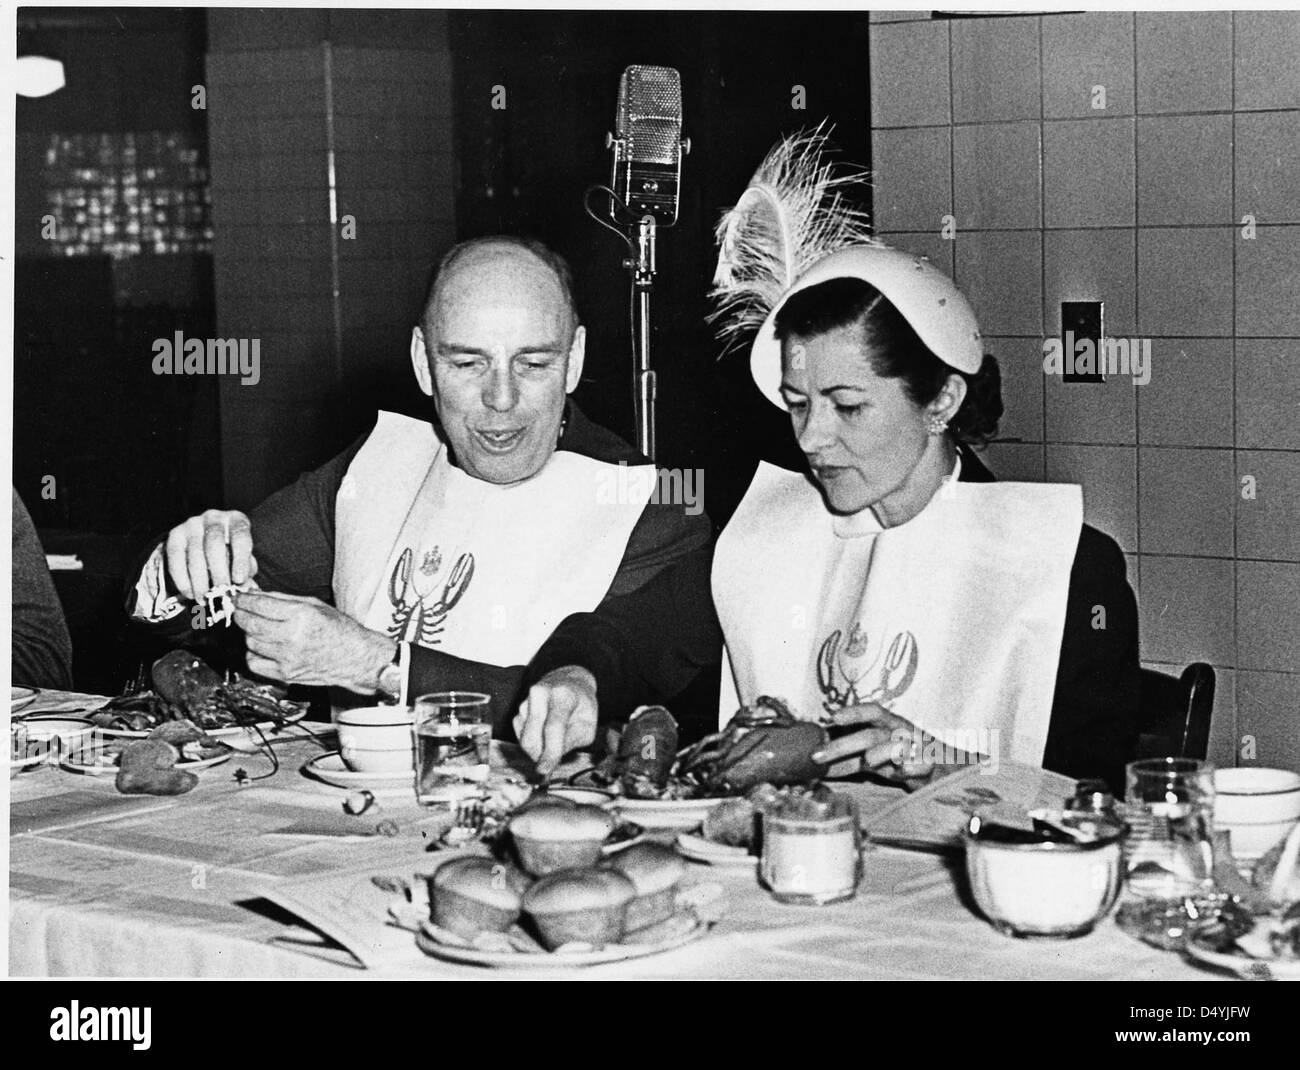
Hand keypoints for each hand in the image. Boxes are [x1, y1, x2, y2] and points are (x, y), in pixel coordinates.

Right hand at [165, 509, 257, 600]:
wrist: (201, 546)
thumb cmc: (230, 555)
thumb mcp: (241, 560)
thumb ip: (245, 572)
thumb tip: (246, 589)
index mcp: (236, 520)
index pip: (241, 535)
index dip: (240, 558)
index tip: (238, 580)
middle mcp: (214, 517)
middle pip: (215, 544)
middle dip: (218, 572)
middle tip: (221, 593)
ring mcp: (192, 524)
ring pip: (194, 554)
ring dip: (199, 581)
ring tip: (205, 599)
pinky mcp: (174, 535)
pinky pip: (176, 559)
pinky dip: (183, 580)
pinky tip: (189, 593)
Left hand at [234, 590, 393, 693]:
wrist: (356, 658)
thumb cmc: (340, 630)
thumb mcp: (315, 605)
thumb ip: (283, 599)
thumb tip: (256, 595)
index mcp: (301, 616)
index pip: (259, 605)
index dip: (243, 599)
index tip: (238, 598)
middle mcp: (292, 637)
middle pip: (249, 624)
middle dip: (240, 614)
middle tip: (240, 610)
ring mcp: (287, 658)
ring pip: (250, 642)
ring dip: (249, 633)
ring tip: (258, 628)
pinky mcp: (285, 674)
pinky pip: (254, 662)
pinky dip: (253, 653)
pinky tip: (263, 647)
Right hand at [513, 665, 597, 776]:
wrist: (568, 684)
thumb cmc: (581, 706)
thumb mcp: (587, 725)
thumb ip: (571, 741)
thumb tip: (551, 760)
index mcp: (562, 695)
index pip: (553, 727)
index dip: (549, 752)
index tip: (545, 770)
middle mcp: (539, 694)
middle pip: (532, 737)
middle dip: (539, 757)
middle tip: (551, 764)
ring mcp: (525, 701)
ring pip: (524, 739)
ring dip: (536, 751)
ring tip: (552, 743)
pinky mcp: (517, 710)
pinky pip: (520, 737)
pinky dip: (532, 744)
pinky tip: (544, 736)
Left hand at [812, 703, 936, 787]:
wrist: (943, 770)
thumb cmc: (902, 758)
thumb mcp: (875, 755)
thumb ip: (849, 759)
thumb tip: (816, 762)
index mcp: (889, 725)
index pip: (873, 712)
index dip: (854, 712)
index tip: (833, 717)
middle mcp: (901, 733)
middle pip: (871, 735)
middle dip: (843, 745)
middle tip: (818, 756)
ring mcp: (916, 749)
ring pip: (898, 746)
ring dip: (881, 753)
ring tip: (866, 762)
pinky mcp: (929, 767)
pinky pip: (921, 765)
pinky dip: (911, 768)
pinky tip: (900, 772)